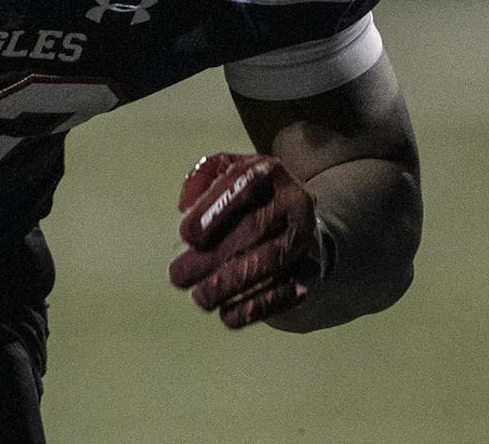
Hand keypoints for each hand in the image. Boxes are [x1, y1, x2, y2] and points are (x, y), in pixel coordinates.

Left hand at [169, 153, 328, 328]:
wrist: (295, 223)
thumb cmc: (245, 199)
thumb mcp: (223, 174)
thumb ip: (200, 179)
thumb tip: (186, 205)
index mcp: (268, 172)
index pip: (244, 183)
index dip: (214, 209)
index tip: (186, 236)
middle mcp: (293, 200)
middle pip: (255, 227)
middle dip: (213, 255)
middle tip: (178, 276)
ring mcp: (304, 236)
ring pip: (272, 260)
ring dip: (233, 282)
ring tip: (200, 298)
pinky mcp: (310, 268)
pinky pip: (285, 290)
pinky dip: (256, 306)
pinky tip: (227, 316)